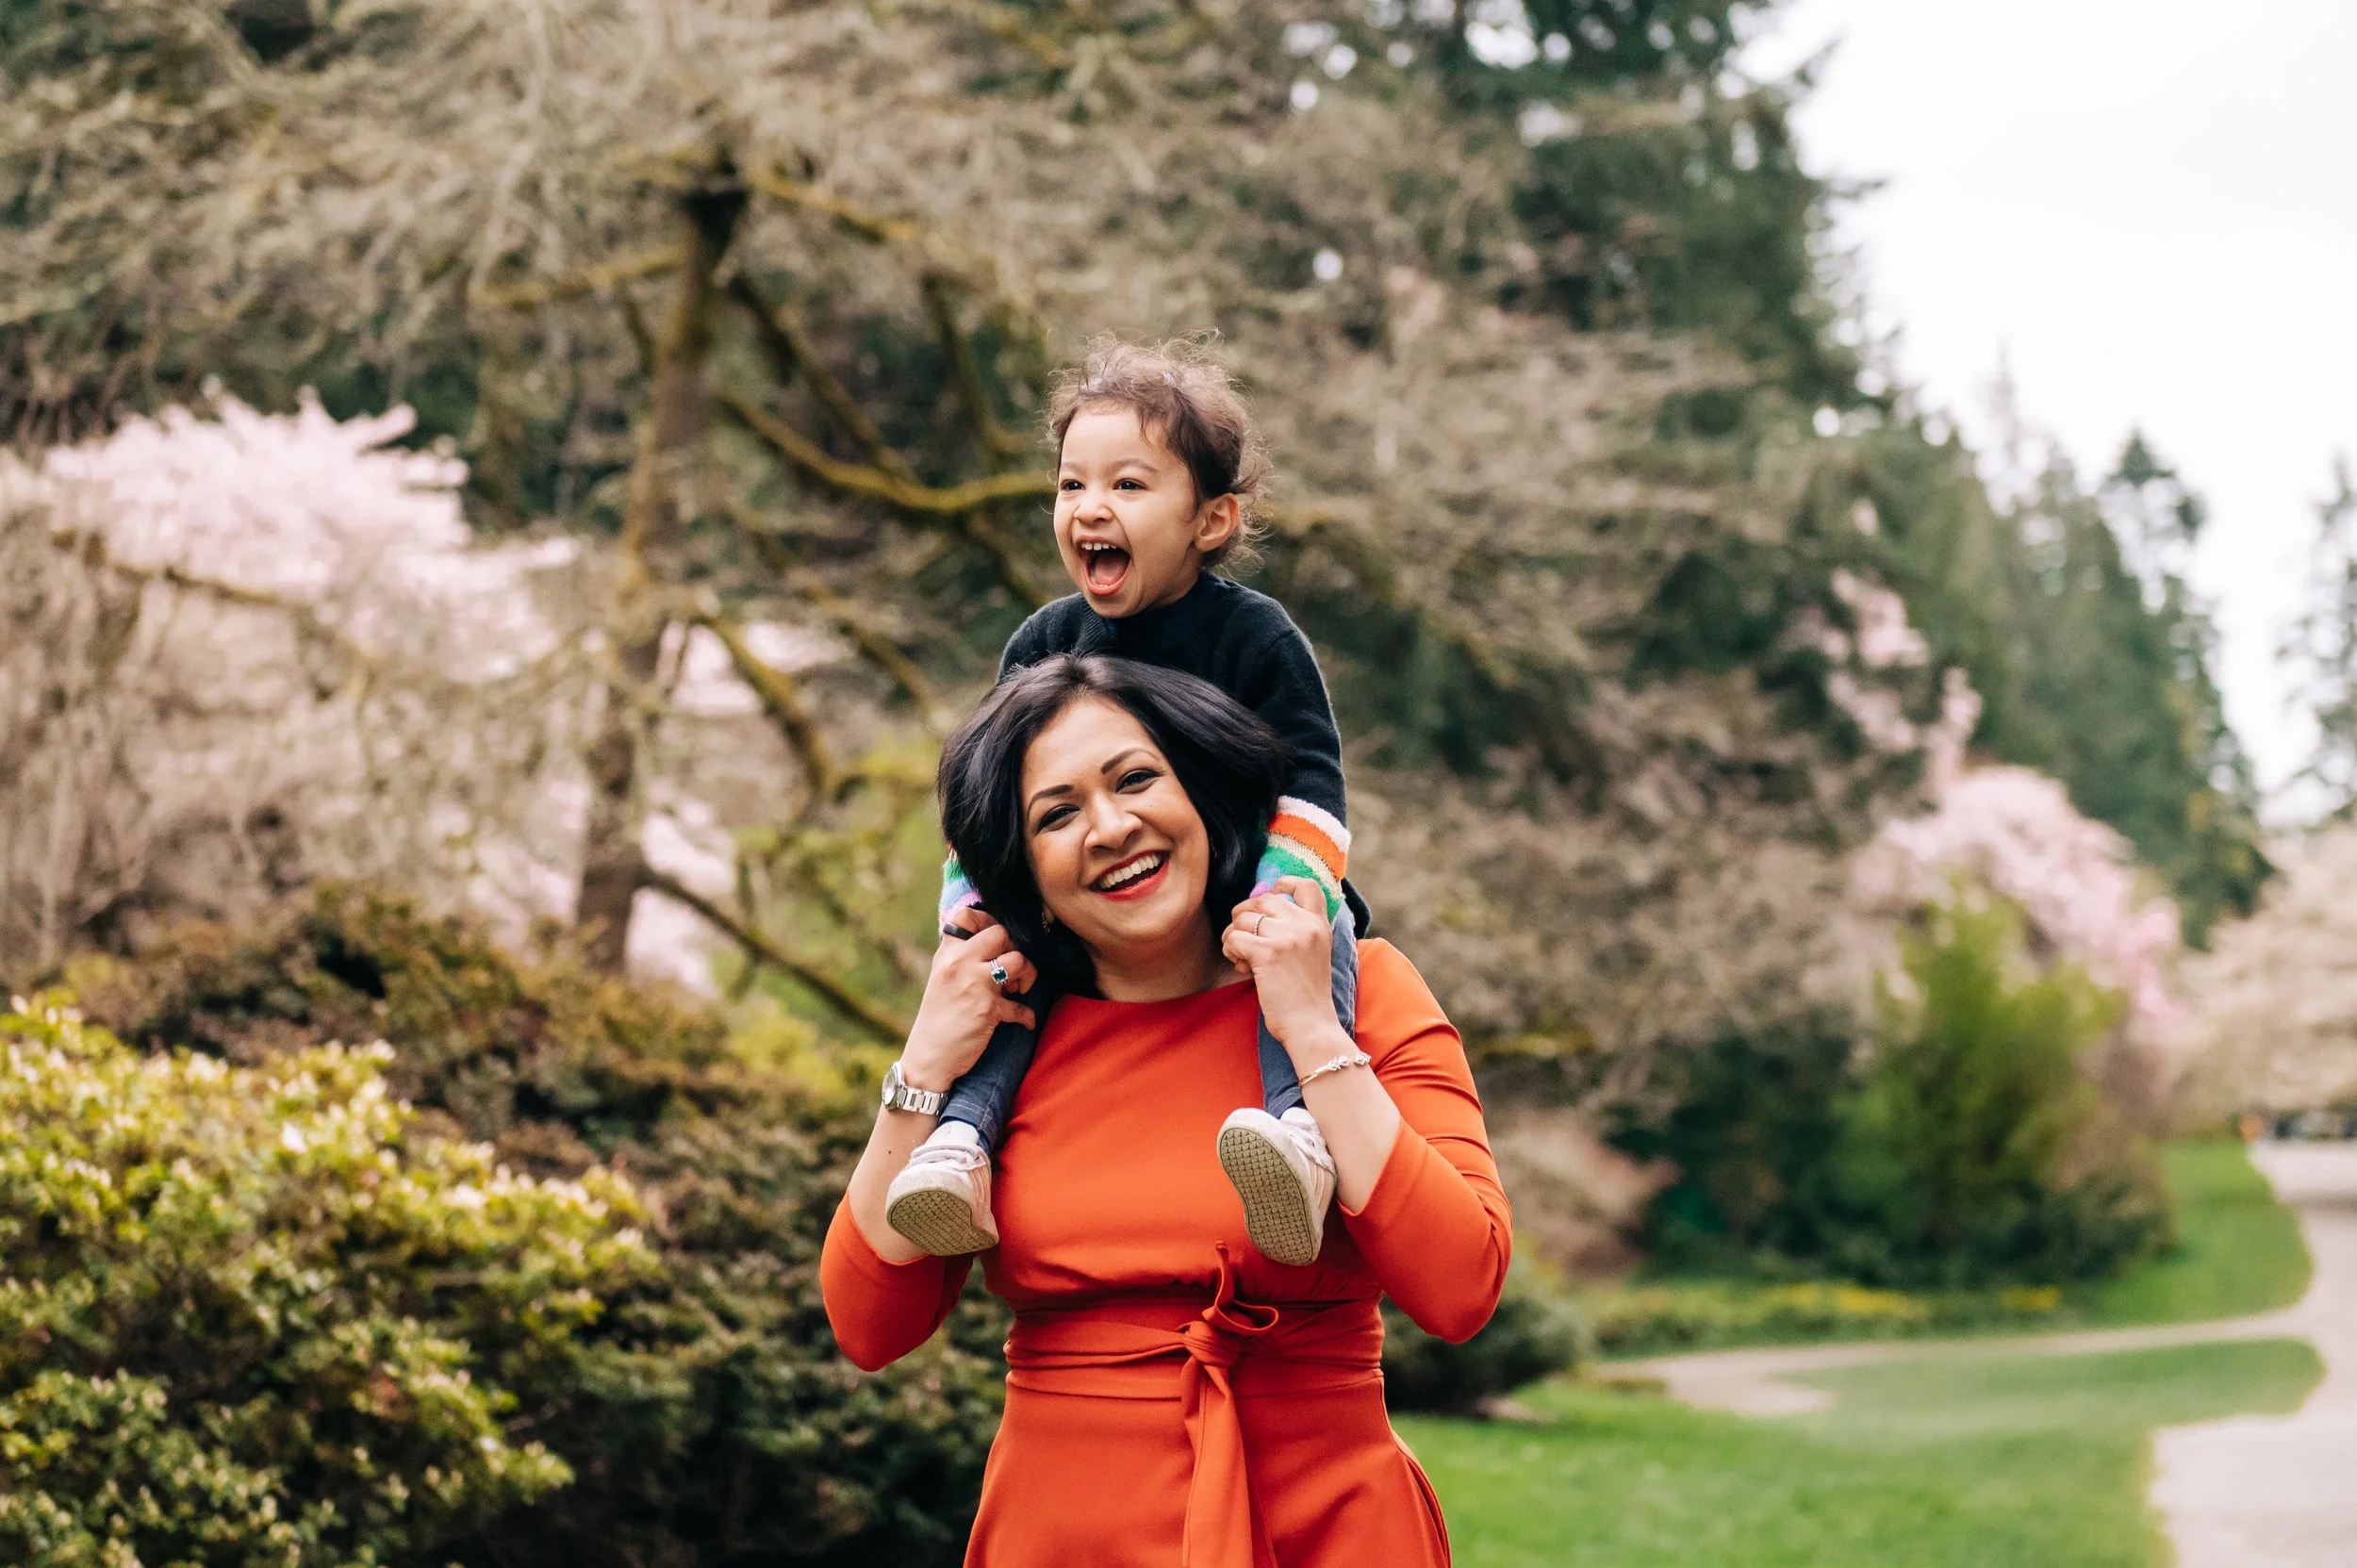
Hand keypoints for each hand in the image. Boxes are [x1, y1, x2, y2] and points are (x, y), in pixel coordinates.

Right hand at [898, 908, 1036, 1092]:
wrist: (929, 1055)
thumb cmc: (939, 1016)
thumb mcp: (942, 978)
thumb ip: (962, 957)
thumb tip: (998, 942)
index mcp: (947, 954)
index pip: (966, 914)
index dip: (988, 919)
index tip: (997, 940)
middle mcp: (960, 963)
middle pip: (1000, 933)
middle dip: (1013, 949)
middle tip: (1011, 969)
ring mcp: (974, 985)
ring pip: (1018, 960)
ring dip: (1027, 975)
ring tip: (1019, 990)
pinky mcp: (988, 1009)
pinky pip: (1021, 1007)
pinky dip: (1027, 1016)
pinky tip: (1024, 1021)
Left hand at [1221, 877, 1346, 1062]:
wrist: (1311, 1025)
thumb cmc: (1306, 996)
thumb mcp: (1313, 954)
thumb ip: (1293, 931)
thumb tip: (1251, 911)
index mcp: (1319, 924)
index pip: (1306, 885)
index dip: (1284, 883)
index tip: (1271, 895)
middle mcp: (1305, 925)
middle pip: (1262, 900)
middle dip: (1244, 916)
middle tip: (1243, 939)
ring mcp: (1287, 937)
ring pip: (1242, 918)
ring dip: (1233, 936)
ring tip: (1240, 956)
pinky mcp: (1268, 953)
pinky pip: (1234, 938)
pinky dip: (1230, 950)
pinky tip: (1239, 965)